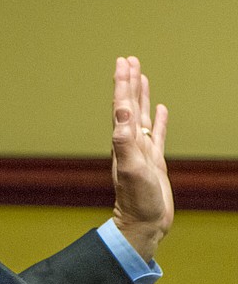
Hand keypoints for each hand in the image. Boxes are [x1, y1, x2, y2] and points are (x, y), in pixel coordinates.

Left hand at [110, 56, 172, 262]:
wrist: (143, 224)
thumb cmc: (137, 200)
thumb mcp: (131, 169)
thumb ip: (124, 142)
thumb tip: (121, 114)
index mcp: (124, 140)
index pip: (123, 105)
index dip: (123, 83)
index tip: (123, 63)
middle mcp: (131, 141)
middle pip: (130, 104)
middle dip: (129, 82)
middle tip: (129, 59)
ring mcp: (143, 150)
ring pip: (143, 115)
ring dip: (141, 95)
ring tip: (141, 76)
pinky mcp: (154, 161)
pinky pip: (158, 134)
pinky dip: (160, 119)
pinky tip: (162, 109)